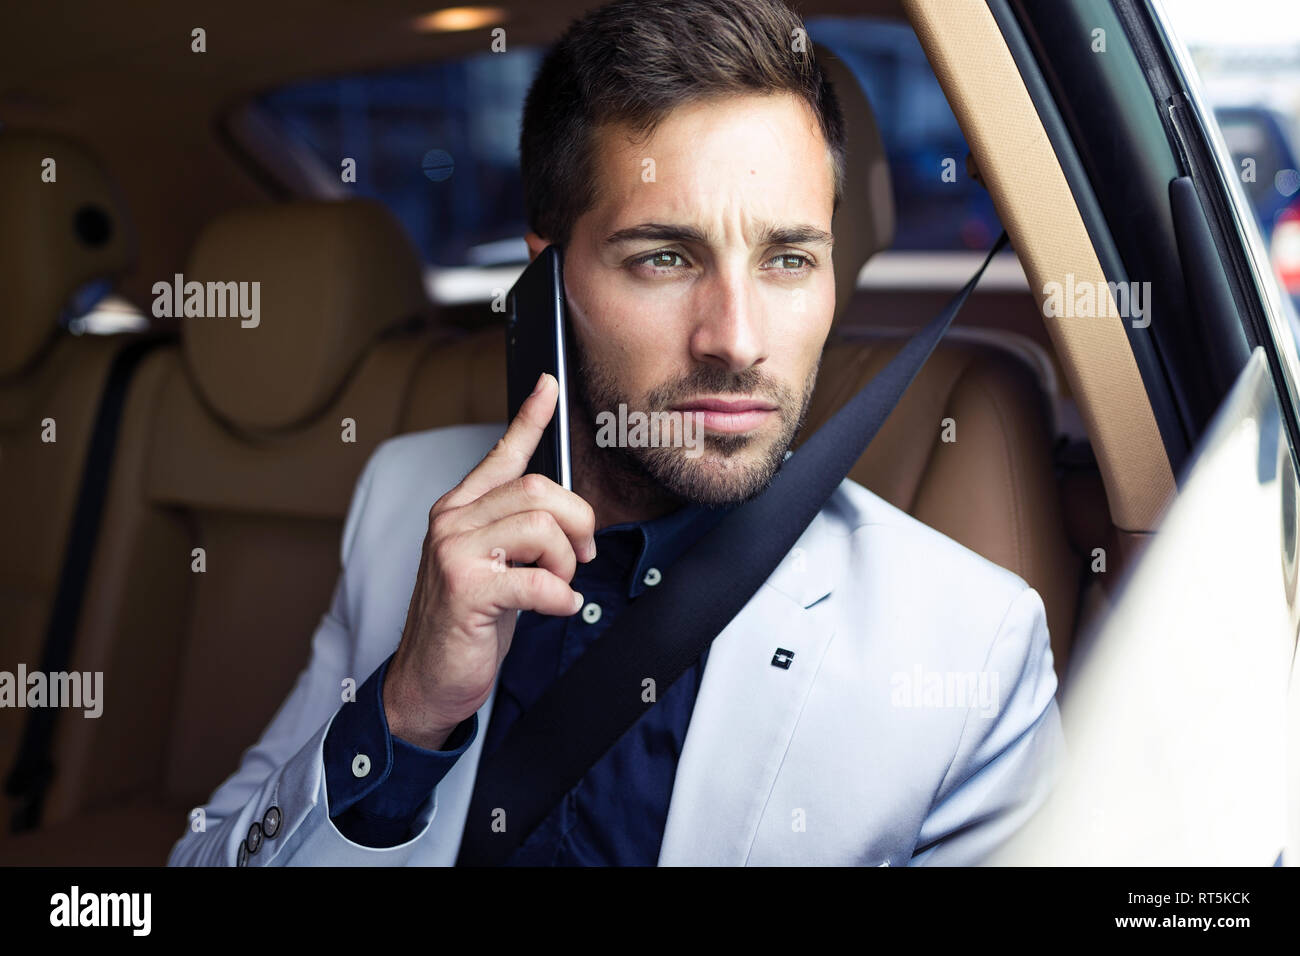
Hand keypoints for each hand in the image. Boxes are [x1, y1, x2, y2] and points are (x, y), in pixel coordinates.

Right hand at [382, 373, 596, 749]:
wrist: (428, 681)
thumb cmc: (467, 624)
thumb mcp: (494, 566)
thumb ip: (518, 532)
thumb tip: (567, 512)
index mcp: (460, 510)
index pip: (501, 454)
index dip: (529, 417)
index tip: (548, 383)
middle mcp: (452, 521)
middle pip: (542, 492)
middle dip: (578, 525)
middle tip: (579, 559)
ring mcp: (454, 552)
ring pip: (543, 528)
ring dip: (566, 564)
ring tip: (556, 587)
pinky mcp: (466, 589)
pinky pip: (539, 581)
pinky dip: (560, 598)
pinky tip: (555, 608)